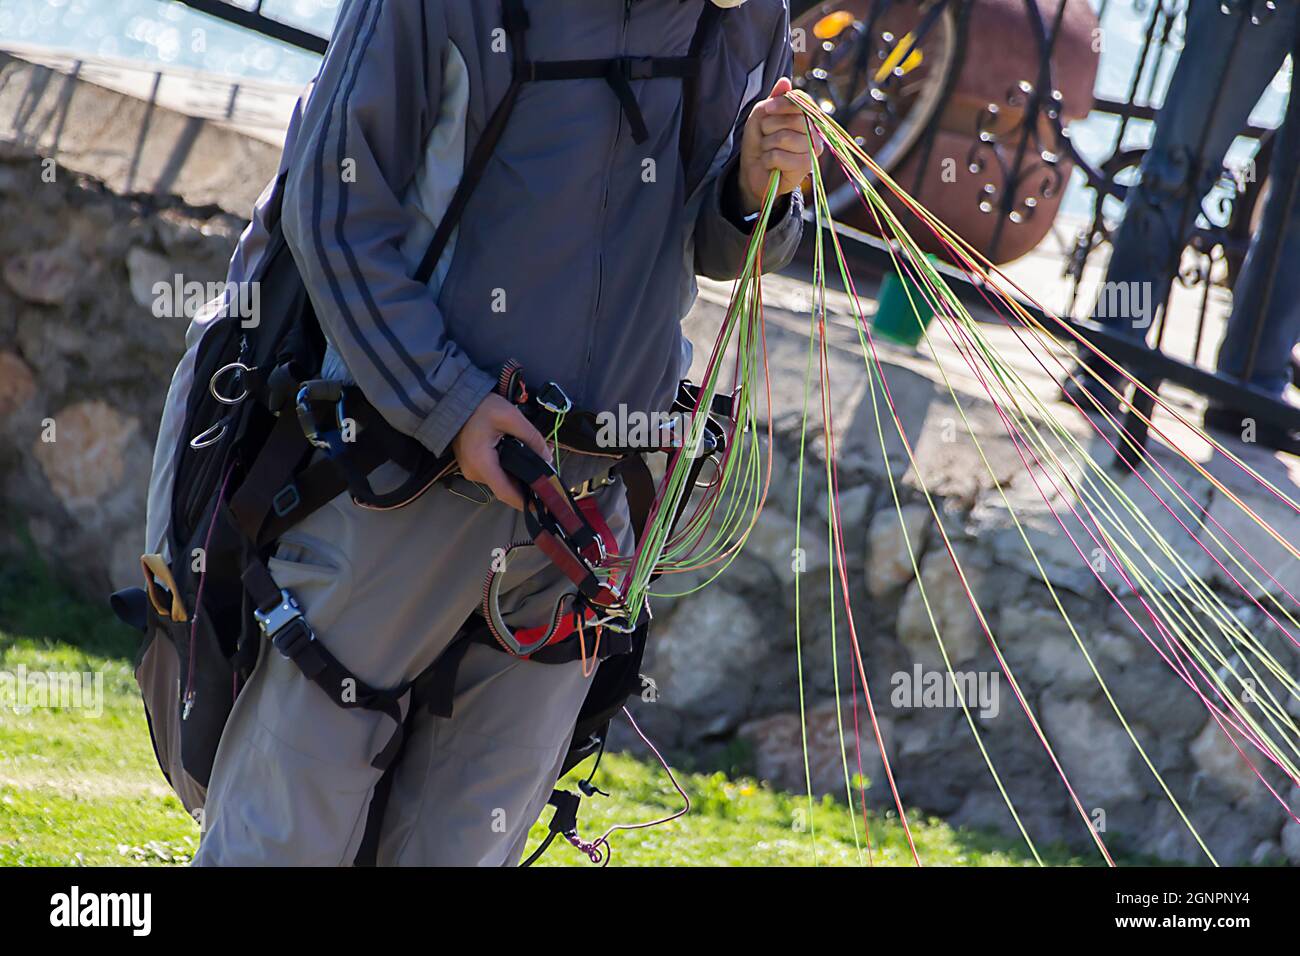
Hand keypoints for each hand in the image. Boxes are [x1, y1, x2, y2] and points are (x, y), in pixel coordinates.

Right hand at [450, 393, 551, 509]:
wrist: (454, 400)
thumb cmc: (480, 407)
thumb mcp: (510, 417)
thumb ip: (532, 438)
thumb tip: (548, 459)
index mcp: (481, 463)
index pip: (506, 492)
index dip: (525, 502)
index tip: (544, 505)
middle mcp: (474, 472)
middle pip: (506, 487)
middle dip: (528, 482)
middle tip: (548, 471)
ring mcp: (471, 470)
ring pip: (501, 480)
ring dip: (520, 474)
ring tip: (539, 460)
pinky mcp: (473, 465)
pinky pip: (494, 473)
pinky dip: (509, 468)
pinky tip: (523, 458)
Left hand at [736, 77, 821, 216]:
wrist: (754, 171)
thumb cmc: (760, 142)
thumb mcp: (762, 117)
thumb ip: (774, 99)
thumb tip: (785, 81)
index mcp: (806, 117)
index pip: (802, 102)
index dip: (784, 103)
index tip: (767, 108)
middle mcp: (814, 133)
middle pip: (794, 120)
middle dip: (770, 127)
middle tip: (765, 136)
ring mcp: (812, 151)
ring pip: (784, 138)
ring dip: (767, 145)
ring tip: (768, 151)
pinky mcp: (805, 167)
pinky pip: (778, 156)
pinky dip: (767, 159)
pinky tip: (770, 164)